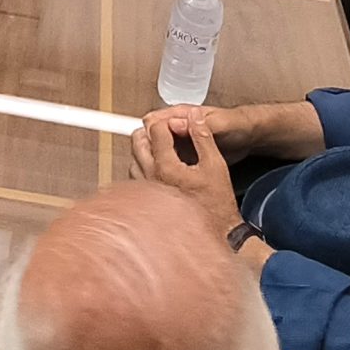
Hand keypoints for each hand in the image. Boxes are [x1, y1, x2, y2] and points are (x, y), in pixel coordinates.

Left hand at [129, 109, 240, 224]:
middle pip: (138, 143)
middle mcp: (152, 178)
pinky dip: (141, 166)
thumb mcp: (215, 164)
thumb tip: (195, 118)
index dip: (166, 121)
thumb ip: (203, 137)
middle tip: (161, 129)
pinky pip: (135, 177)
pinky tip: (154, 166)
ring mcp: (147, 190)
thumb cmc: (216, 205)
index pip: (157, 131)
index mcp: (167, 167)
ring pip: (133, 159)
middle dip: (149, 131)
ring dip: (143, 149)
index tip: (173, 121)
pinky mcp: (147, 200)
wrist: (217, 231)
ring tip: (158, 146)